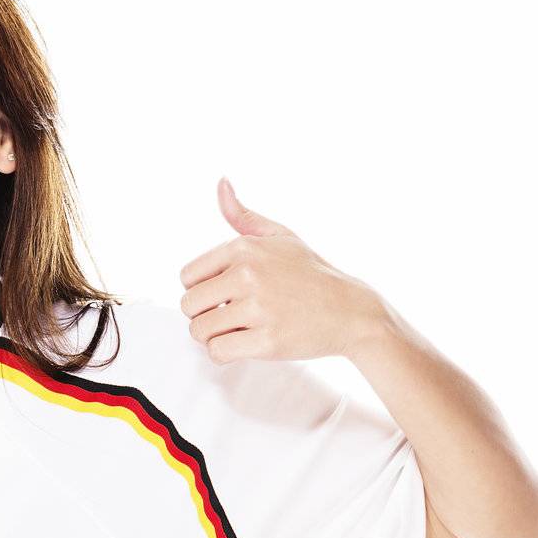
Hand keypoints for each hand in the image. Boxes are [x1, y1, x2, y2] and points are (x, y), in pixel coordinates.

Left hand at [178, 179, 383, 362]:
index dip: (201, 290)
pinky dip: (225, 354)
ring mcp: (258, 308)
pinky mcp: (267, 341)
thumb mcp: (281, 236)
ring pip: (200, 331)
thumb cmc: (312, 274)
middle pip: (189, 305)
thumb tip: (221, 183)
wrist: (350, 310)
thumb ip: (243, 216)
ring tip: (238, 330)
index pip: (187, 276)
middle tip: (229, 317)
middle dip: (203, 315)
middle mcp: (249, 274)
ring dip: (213, 336)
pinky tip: (244, 344)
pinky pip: (218, 352)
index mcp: (245, 248)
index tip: (222, 296)